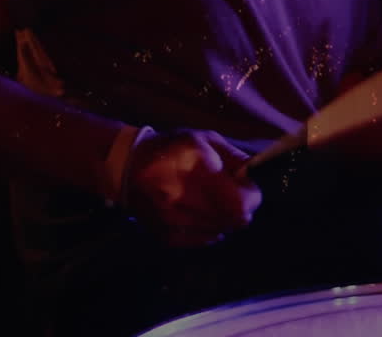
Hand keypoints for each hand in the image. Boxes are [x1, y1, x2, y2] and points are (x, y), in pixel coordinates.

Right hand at [122, 129, 262, 247]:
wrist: (127, 168)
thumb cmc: (172, 149)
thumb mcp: (205, 141)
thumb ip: (234, 158)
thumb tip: (255, 174)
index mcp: (195, 171)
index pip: (240, 201)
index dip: (252, 196)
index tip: (249, 188)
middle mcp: (183, 199)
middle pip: (235, 220)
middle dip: (242, 208)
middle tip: (234, 195)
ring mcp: (173, 222)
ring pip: (222, 231)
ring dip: (225, 219)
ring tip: (213, 201)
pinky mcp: (167, 237)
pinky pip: (204, 240)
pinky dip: (209, 229)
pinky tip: (200, 213)